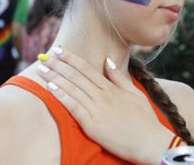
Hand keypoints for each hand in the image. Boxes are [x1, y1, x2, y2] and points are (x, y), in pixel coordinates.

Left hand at [37, 48, 173, 164]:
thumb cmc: (145, 120)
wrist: (151, 143)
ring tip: (42, 69)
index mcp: (111, 88)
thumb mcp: (135, 93)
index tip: (60, 51)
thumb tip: (108, 61)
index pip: (87, 69)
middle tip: (45, 56)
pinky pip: (73, 107)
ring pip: (72, 89)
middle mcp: (102, 96)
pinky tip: (51, 88)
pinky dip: (61, 96)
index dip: (72, 59)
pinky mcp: (92, 125)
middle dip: (59, 65)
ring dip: (55, 78)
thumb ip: (119, 77)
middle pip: (76, 76)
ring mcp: (97, 110)